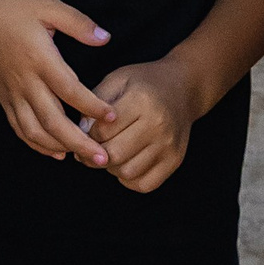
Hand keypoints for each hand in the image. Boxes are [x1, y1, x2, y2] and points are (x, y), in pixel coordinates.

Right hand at [0, 0, 113, 164]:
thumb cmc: (11, 6)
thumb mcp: (48, 5)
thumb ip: (78, 23)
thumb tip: (105, 38)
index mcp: (40, 58)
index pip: (70, 91)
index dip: (92, 107)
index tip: (112, 117)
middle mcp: (25, 81)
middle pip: (53, 121)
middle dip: (79, 143)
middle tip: (101, 157)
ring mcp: (12, 92)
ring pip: (34, 131)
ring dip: (59, 148)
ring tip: (82, 158)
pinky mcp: (3, 97)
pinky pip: (19, 128)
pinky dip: (37, 144)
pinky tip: (55, 151)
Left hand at [93, 55, 198, 190]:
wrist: (183, 88)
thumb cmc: (144, 83)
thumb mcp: (117, 80)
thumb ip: (94, 104)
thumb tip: (81, 133)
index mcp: (141, 101)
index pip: (102, 131)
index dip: (86, 134)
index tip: (84, 131)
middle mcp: (158, 125)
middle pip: (113, 155)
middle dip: (94, 155)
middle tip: (89, 148)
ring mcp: (169, 145)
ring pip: (126, 172)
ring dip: (111, 167)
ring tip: (109, 153)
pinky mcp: (175, 161)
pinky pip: (144, 184)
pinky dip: (128, 179)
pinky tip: (126, 162)